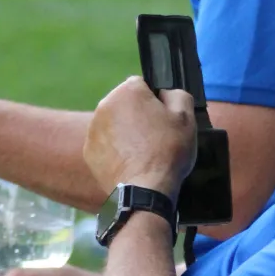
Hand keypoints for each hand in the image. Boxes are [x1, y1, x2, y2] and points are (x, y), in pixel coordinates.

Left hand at [83, 79, 195, 199]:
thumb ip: (177, 94)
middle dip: (138, 115)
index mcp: (128, 91)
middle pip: (126, 104)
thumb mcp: (186, 117)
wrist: (144, 190)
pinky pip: (105, 143)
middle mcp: (105, 104)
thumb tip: (165, 93)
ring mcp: (93, 128)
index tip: (163, 119)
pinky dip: (115, 149)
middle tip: (154, 137)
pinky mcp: (88, 150)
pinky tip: (129, 162)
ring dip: (125, 132)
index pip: (142, 85)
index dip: (155, 101)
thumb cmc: (166, 151)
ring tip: (142, 152)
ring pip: (114, 123)